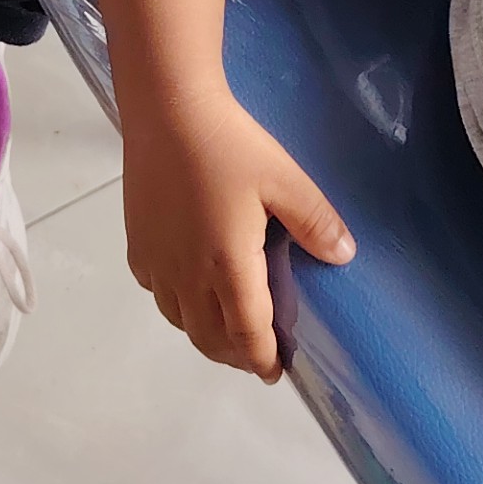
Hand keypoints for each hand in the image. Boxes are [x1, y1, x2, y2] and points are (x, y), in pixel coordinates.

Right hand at [122, 92, 353, 380]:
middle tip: (256, 354)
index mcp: (227, 266)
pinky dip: (178, 305)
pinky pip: (158, 293)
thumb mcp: (285, 180)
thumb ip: (315, 222)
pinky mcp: (138, 246)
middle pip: (209, 338)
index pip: (246, 334)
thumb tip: (344, 256)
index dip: (262, 359)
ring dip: (205, 334)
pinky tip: (190, 287)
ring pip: (180, 321)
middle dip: (235, 355)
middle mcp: (187, 275)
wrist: (167, 111)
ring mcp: (158, 263)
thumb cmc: (229, 145)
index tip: (277, 371)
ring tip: (226, 327)